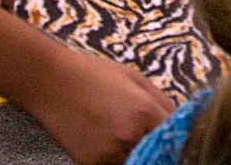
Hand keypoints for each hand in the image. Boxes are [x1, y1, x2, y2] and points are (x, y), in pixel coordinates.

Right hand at [17, 47, 173, 164]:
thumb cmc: (93, 75)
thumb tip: (178, 118)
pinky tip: (105, 139)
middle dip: (154, 143)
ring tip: (118, 131)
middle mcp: (130, 136)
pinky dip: (115, 157)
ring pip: (136, 160)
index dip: (173, 134)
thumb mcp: (135, 78)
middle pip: (156, 151)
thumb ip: (161, 101)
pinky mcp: (92, 164)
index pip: (174, 134)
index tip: (169, 134)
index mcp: (145, 112)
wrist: (52, 83)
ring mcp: (110, 153)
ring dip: (135, 152)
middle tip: (141, 131)